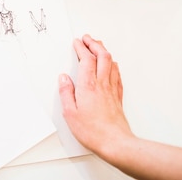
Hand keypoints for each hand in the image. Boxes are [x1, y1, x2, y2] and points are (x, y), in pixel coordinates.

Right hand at [58, 34, 133, 157]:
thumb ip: (66, 93)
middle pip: (102, 55)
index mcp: (88, 86)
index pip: (86, 59)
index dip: (81, 47)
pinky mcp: (118, 96)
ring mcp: (112, 89)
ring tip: (98, 46)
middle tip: (88, 38)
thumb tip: (63, 79)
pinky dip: (113, 64)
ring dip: (104, 51)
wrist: (115, 143)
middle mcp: (102, 84)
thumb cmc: (92, 131)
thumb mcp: (70, 113)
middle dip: (94, 43)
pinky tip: (112, 65)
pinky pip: (117, 74)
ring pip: (111, 62)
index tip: (77, 42)